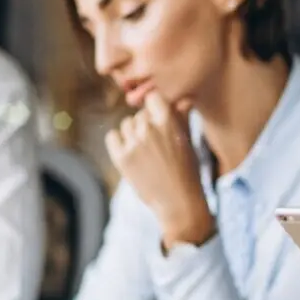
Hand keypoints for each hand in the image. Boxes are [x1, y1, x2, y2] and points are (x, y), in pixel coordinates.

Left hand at [105, 91, 213, 248]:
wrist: (178, 202)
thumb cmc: (187, 171)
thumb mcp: (187, 141)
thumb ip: (181, 117)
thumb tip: (181, 98)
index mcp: (168, 122)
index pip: (152, 97)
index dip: (155, 106)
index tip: (158, 117)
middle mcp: (149, 129)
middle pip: (139, 114)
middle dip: (146, 124)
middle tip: (155, 143)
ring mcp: (134, 143)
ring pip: (126, 125)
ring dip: (133, 134)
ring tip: (145, 151)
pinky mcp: (121, 158)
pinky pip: (112, 137)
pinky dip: (118, 142)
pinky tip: (129, 152)